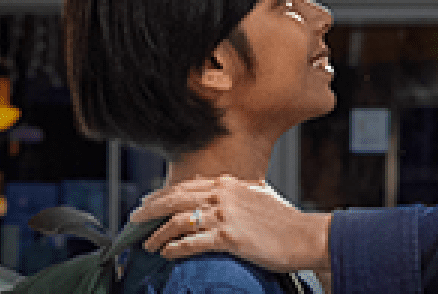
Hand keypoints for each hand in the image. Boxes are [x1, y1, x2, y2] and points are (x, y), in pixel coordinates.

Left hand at [129, 175, 331, 274]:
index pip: (185, 186)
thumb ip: (237, 191)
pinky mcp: (229, 238)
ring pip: (178, 221)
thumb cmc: (284, 220)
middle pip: (174, 199)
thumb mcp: (259, 196)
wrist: (304, 235)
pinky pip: (191, 243)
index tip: (146, 203)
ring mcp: (225, 216)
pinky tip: (166, 254)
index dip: (160, 195)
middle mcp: (224, 195)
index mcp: (229, 184)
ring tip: (147, 245)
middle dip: (148, 210)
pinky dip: (174, 248)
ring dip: (157, 234)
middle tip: (133, 220)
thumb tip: (220, 189)